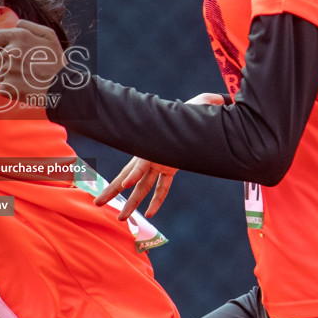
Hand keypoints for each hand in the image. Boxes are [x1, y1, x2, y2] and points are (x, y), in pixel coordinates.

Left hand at [0, 20, 65, 104]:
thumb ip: (29, 26)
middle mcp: (9, 52)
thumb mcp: (49, 35)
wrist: (62, 87)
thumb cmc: (56, 60)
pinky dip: (11, 89)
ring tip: (28, 77)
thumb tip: (15, 24)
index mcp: (18, 37)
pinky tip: (25, 87)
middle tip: (26, 67)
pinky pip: (2, 87)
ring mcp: (7, 71)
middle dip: (7, 62)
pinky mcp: (7, 87)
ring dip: (10, 76)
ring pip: (1, 73)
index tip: (7, 50)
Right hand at [93, 93, 224, 218]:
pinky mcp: (167, 168)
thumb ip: (209, 102)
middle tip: (97, 202)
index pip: (141, 162)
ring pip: (140, 187)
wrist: (195, 114)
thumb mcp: (202, 104)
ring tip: (120, 219)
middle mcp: (151, 155)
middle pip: (128, 176)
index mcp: (153, 143)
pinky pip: (160, 187)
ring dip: (130, 202)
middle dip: (113, 189)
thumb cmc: (197, 108)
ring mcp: (157, 162)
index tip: (125, 184)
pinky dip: (156, 200)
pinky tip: (149, 214)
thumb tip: (219, 98)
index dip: (134, 173)